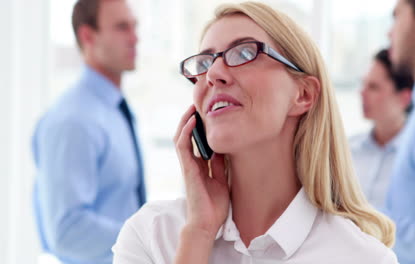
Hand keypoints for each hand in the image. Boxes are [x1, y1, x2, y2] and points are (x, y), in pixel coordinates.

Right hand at [173, 105, 229, 238]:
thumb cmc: (214, 205)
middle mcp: (191, 163)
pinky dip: (186, 132)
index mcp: (199, 166)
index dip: (200, 127)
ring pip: (181, 138)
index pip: (196, 141)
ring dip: (185, 121)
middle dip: (190, 120)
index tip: (207, 113)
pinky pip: (182, 146)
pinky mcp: (187, 169)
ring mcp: (187, 165)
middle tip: (197, 105)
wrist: (208, 223)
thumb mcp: (221, 179)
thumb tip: (224, 148)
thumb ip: (219, 164)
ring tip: (192, 107)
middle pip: (186, 136)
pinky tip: (191, 120)